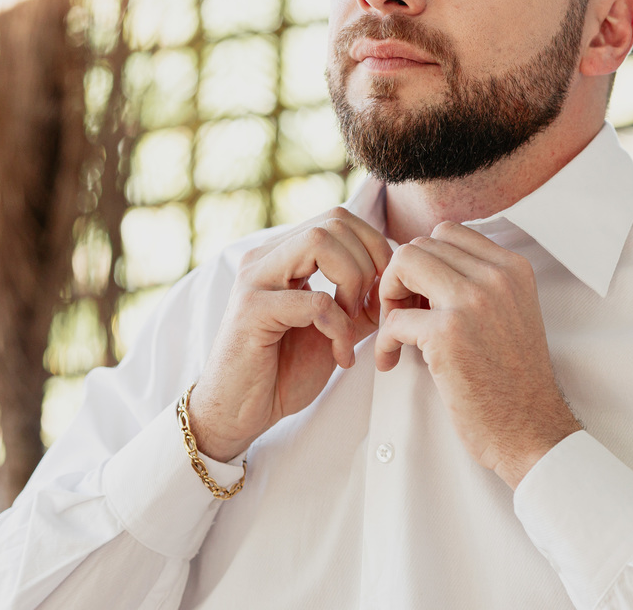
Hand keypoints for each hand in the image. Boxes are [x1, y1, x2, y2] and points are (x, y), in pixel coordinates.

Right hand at [188, 207, 391, 461]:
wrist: (238, 415)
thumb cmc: (281, 373)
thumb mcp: (334, 330)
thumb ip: (360, 302)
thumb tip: (394, 283)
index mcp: (282, 256)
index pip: (338, 218)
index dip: (373, 247)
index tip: (383, 291)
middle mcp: (264, 258)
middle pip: (333, 221)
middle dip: (369, 262)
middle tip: (370, 307)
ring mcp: (255, 280)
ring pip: (319, 242)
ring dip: (353, 282)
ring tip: (353, 322)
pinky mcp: (252, 311)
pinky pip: (315, 301)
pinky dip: (340, 328)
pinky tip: (342, 356)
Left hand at [376, 221, 580, 488]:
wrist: (532, 431)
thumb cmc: (513, 379)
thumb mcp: (510, 313)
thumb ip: (479, 282)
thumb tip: (422, 263)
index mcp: (513, 267)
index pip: (447, 232)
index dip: (424, 261)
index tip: (421, 296)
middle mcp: (496, 276)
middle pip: (420, 245)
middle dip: (401, 278)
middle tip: (402, 316)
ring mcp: (472, 301)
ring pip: (402, 264)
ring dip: (388, 298)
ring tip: (396, 334)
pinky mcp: (447, 334)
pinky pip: (392, 320)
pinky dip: (383, 342)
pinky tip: (392, 363)